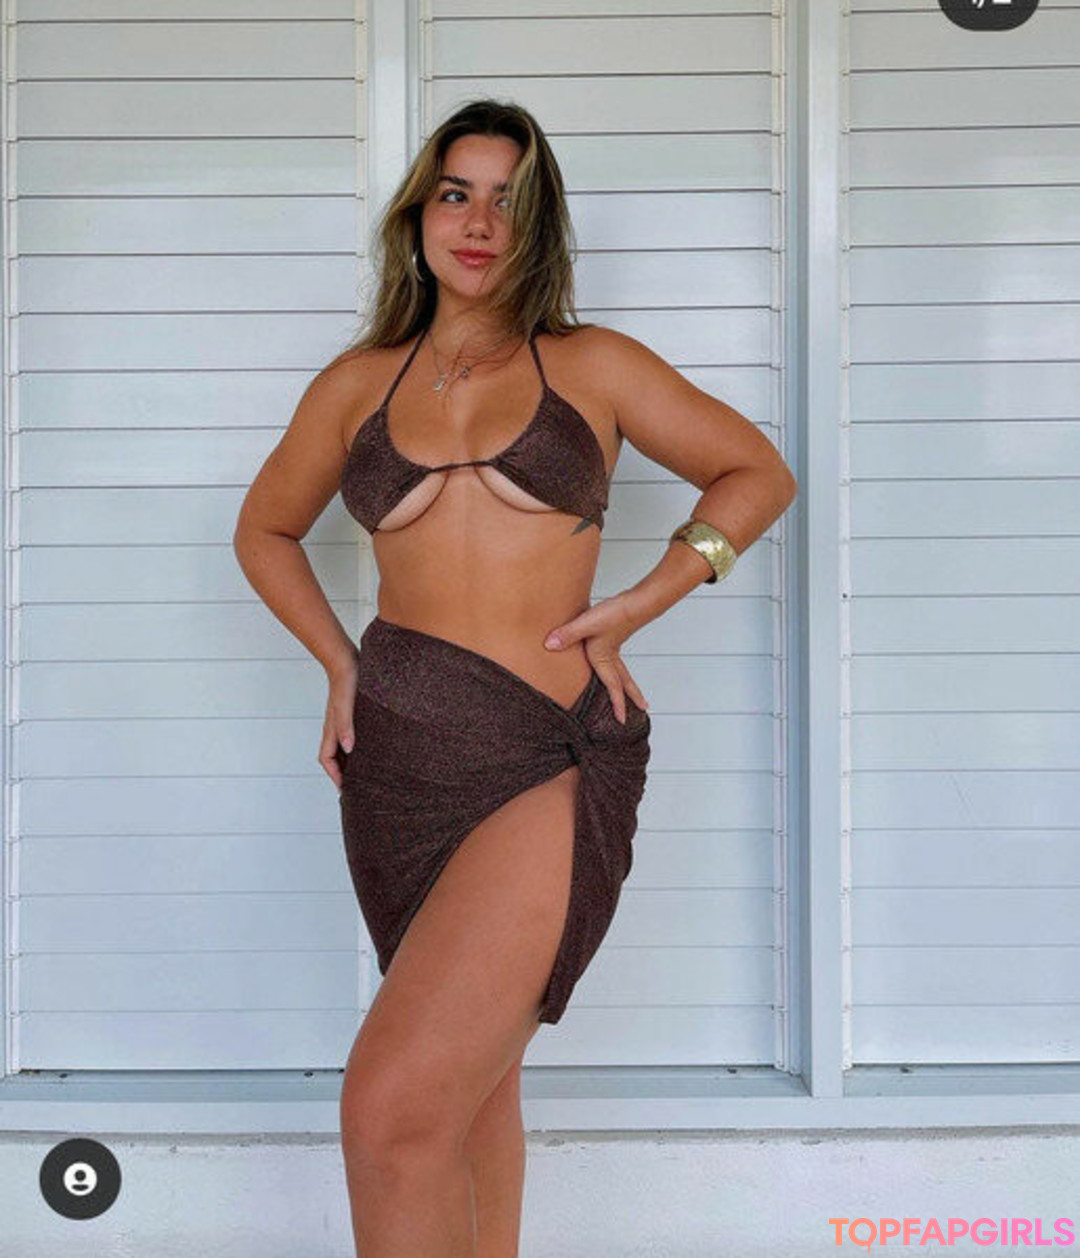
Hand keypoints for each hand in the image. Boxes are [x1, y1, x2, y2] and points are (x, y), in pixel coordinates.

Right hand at [320, 654, 359, 791]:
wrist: (346, 659)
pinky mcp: (351, 713)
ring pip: (343, 746)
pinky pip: (351, 735)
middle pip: (334, 756)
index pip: (326, 758)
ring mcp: (342, 721)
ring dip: (350, 760)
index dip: (334, 775)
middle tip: (357, 786)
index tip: (345, 788)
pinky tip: (372, 746)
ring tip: (366, 771)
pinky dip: (357, 745)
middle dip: (341, 773)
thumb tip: (349, 748)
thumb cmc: (346, 681)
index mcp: (331, 729)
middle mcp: (335, 727)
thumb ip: (346, 726)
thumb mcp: (346, 705)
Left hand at [543, 592, 647, 724]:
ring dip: (628, 682)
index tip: (622, 721)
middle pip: (625, 681)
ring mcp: (615, 645)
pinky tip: (612, 658)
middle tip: (643, 708)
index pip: (613, 687)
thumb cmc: (613, 613)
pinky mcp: (615, 634)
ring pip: (623, 669)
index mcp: (604, 658)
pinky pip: (616, 657)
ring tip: (633, 689)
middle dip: (632, 696)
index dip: (617, 704)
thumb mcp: (586, 624)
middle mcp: (611, 655)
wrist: (635, 601)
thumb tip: (549, 645)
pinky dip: (619, 665)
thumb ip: (567, 634)